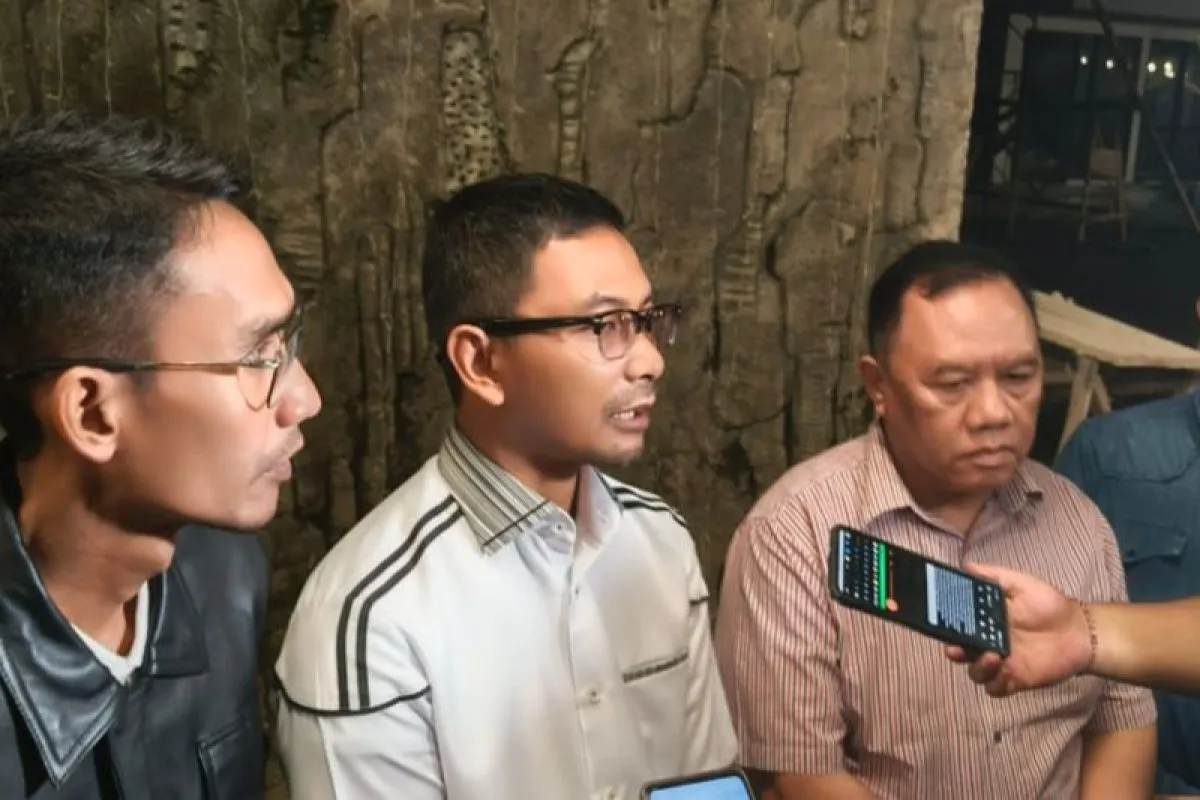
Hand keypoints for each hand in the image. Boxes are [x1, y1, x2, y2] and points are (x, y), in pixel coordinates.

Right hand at [944, 563, 1092, 696]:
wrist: (1080, 630)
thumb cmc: (1049, 605)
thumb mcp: (1022, 584)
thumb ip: (995, 576)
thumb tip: (966, 566)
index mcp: (985, 621)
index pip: (957, 625)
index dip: (945, 625)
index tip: (939, 620)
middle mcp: (988, 643)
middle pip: (961, 651)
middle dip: (953, 651)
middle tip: (954, 647)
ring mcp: (1002, 664)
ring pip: (976, 673)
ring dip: (978, 667)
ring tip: (992, 656)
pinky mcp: (1016, 680)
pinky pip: (997, 688)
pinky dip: (995, 683)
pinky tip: (1004, 672)